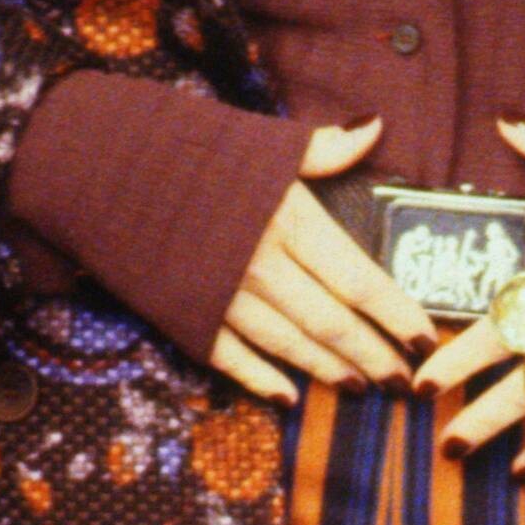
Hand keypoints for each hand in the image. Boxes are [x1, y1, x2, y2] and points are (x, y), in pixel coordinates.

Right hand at [209, 120, 433, 403]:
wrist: (97, 165)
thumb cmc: (187, 147)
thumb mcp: (261, 142)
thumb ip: (322, 149)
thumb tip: (374, 128)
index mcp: (288, 219)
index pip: (358, 278)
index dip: (396, 314)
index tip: (426, 339)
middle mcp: (261, 264)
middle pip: (331, 322)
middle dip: (372, 356)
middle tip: (404, 382)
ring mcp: (221, 295)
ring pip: (288, 345)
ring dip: (327, 371)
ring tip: (359, 387)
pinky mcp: (184, 313)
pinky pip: (231, 357)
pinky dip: (260, 379)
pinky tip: (286, 396)